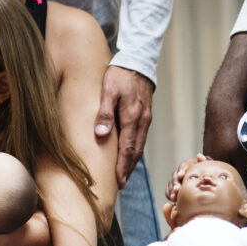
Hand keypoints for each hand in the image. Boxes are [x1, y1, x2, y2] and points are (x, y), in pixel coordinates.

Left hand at [95, 66, 153, 186]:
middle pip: (136, 151)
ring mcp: (145, 119)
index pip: (128, 148)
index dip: (122, 167)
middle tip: (120, 184)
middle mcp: (142, 121)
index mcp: (132, 117)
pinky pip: (141, 138)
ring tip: (124, 174)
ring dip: (132, 162)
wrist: (138, 61)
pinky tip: (129, 155)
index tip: (118, 181)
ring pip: (140, 146)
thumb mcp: (108, 90)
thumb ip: (104, 113)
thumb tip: (101, 135)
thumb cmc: (120, 74)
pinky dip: (135, 150)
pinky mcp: (145, 116)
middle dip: (128, 169)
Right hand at [164, 153, 210, 202]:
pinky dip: (170, 195)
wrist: (204, 177)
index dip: (181, 171)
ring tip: (174, 197)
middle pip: (175, 176)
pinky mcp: (173, 187)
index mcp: (187, 164)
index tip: (181, 175)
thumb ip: (204, 160)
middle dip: (175, 183)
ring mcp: (175, 180)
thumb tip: (199, 156)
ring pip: (170, 184)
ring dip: (172, 191)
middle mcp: (179, 171)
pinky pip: (169, 191)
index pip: (182, 166)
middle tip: (177, 189)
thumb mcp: (207, 164)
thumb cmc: (206, 170)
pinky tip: (173, 200)